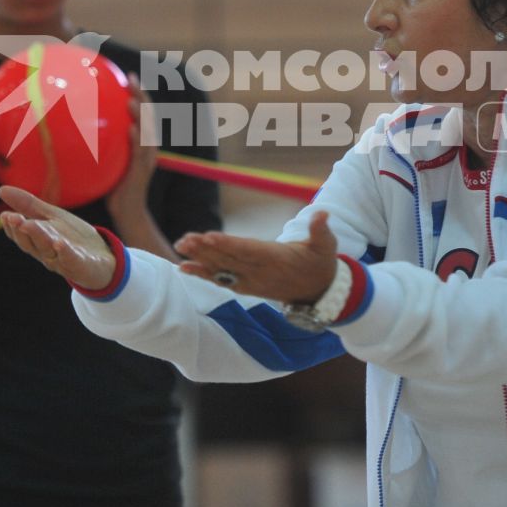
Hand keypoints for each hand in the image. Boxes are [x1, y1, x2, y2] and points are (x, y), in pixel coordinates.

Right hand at [0, 184, 116, 289]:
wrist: (102, 259)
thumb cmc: (72, 237)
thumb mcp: (51, 217)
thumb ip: (28, 205)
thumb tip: (1, 189)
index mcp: (38, 242)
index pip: (21, 236)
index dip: (12, 227)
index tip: (5, 215)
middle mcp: (47, 253)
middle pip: (31, 243)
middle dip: (21, 230)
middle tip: (12, 218)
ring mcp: (63, 260)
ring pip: (48, 249)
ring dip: (38, 236)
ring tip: (29, 224)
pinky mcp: (81, 265)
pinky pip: (71, 259)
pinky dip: (65, 252)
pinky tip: (59, 242)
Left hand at [104, 82, 158, 235]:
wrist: (126, 212)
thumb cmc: (112, 187)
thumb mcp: (106, 161)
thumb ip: (100, 144)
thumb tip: (75, 128)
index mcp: (141, 142)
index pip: (142, 112)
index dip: (138, 93)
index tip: (128, 76)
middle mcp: (148, 147)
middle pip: (149, 115)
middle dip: (142, 95)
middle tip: (131, 79)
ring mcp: (146, 159)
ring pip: (148, 131)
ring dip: (140, 115)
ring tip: (131, 100)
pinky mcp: (142, 172)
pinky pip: (141, 153)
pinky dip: (137, 140)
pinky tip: (130, 130)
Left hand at [175, 211, 339, 304]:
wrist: (319, 292)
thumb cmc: (321, 262)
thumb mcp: (326, 245)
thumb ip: (321, 230)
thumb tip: (321, 214)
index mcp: (277, 259)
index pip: (248, 251)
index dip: (228, 245)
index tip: (209, 237)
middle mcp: (260, 272)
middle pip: (229, 260)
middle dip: (206, 250)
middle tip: (185, 239)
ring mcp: (252, 281)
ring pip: (222, 269)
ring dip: (199, 259)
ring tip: (180, 247)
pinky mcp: (246, 286)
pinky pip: (221, 280)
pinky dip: (202, 274)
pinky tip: (184, 267)